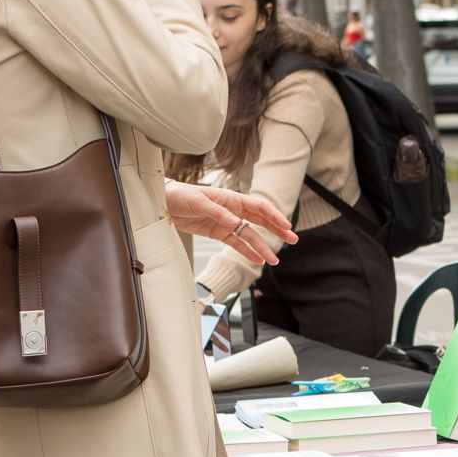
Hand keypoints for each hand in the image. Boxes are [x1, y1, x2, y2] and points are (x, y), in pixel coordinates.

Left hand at [164, 181, 298, 264]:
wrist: (164, 203)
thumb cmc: (181, 195)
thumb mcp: (198, 202)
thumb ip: (218, 212)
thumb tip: (236, 222)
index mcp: (232, 198)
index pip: (259, 207)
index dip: (274, 216)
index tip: (286, 226)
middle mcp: (233, 210)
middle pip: (261, 221)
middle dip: (277, 231)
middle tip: (293, 240)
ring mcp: (227, 223)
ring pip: (250, 236)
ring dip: (262, 247)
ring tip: (274, 260)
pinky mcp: (218, 233)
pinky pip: (236, 244)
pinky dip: (246, 252)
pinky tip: (257, 260)